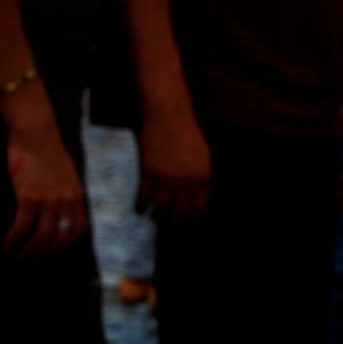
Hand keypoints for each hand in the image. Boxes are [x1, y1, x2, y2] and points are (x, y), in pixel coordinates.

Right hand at [4, 123, 87, 258]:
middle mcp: (66, 202)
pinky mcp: (28, 197)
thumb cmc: (48, 152)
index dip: (64, 246)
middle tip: (30, 258)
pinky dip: (13, 240)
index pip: (77, 231)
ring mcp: (48, 201)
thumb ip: (67, 193)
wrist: (37, 133)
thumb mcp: (68, 174)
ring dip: (27, 251)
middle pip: (59, 239)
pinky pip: (22, 226)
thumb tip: (61, 211)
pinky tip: (6, 245)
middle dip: (44, 253)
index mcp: (77, 196)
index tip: (51, 252)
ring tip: (16, 255)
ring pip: (41, 237)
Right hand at [137, 100, 211, 219]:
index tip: (187, 225)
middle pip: (180, 212)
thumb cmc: (186, 133)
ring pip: (161, 207)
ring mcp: (166, 177)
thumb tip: (194, 198)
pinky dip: (140, 206)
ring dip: (157, 217)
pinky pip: (143, 197)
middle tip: (169, 229)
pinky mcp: (148, 171)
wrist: (169, 114)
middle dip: (174, 224)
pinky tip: (139, 210)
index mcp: (203, 177)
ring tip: (154, 218)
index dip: (192, 219)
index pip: (199, 207)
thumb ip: (199, 177)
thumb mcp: (202, 155)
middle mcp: (186, 180)